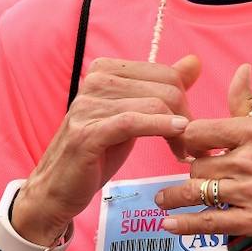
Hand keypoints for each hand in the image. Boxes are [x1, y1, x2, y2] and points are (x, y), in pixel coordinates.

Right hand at [13, 56, 201, 248]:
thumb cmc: (98, 152)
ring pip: (153, 104)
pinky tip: (177, 134)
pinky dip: (160, 126)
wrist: (58, 188)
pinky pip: (133, 122)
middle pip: (163, 87)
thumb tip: (194, 62)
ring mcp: (88, 106)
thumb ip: (161, 88)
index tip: (189, 125)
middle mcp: (95, 81)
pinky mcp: (87, 133)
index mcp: (106, 70)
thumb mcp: (133, 116)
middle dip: (185, 115)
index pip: (164, 72)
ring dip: (177, 131)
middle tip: (191, 144)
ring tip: (183, 151)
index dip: (184, 99)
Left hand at [155, 64, 251, 250]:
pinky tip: (171, 225)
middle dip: (190, 173)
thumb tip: (241, 70)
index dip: (187, 140)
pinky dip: (185, 224)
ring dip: (175, 198)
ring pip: (197, 191)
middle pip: (196, 164)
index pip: (200, 130)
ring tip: (163, 200)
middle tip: (188, 179)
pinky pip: (208, 221)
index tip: (185, 148)